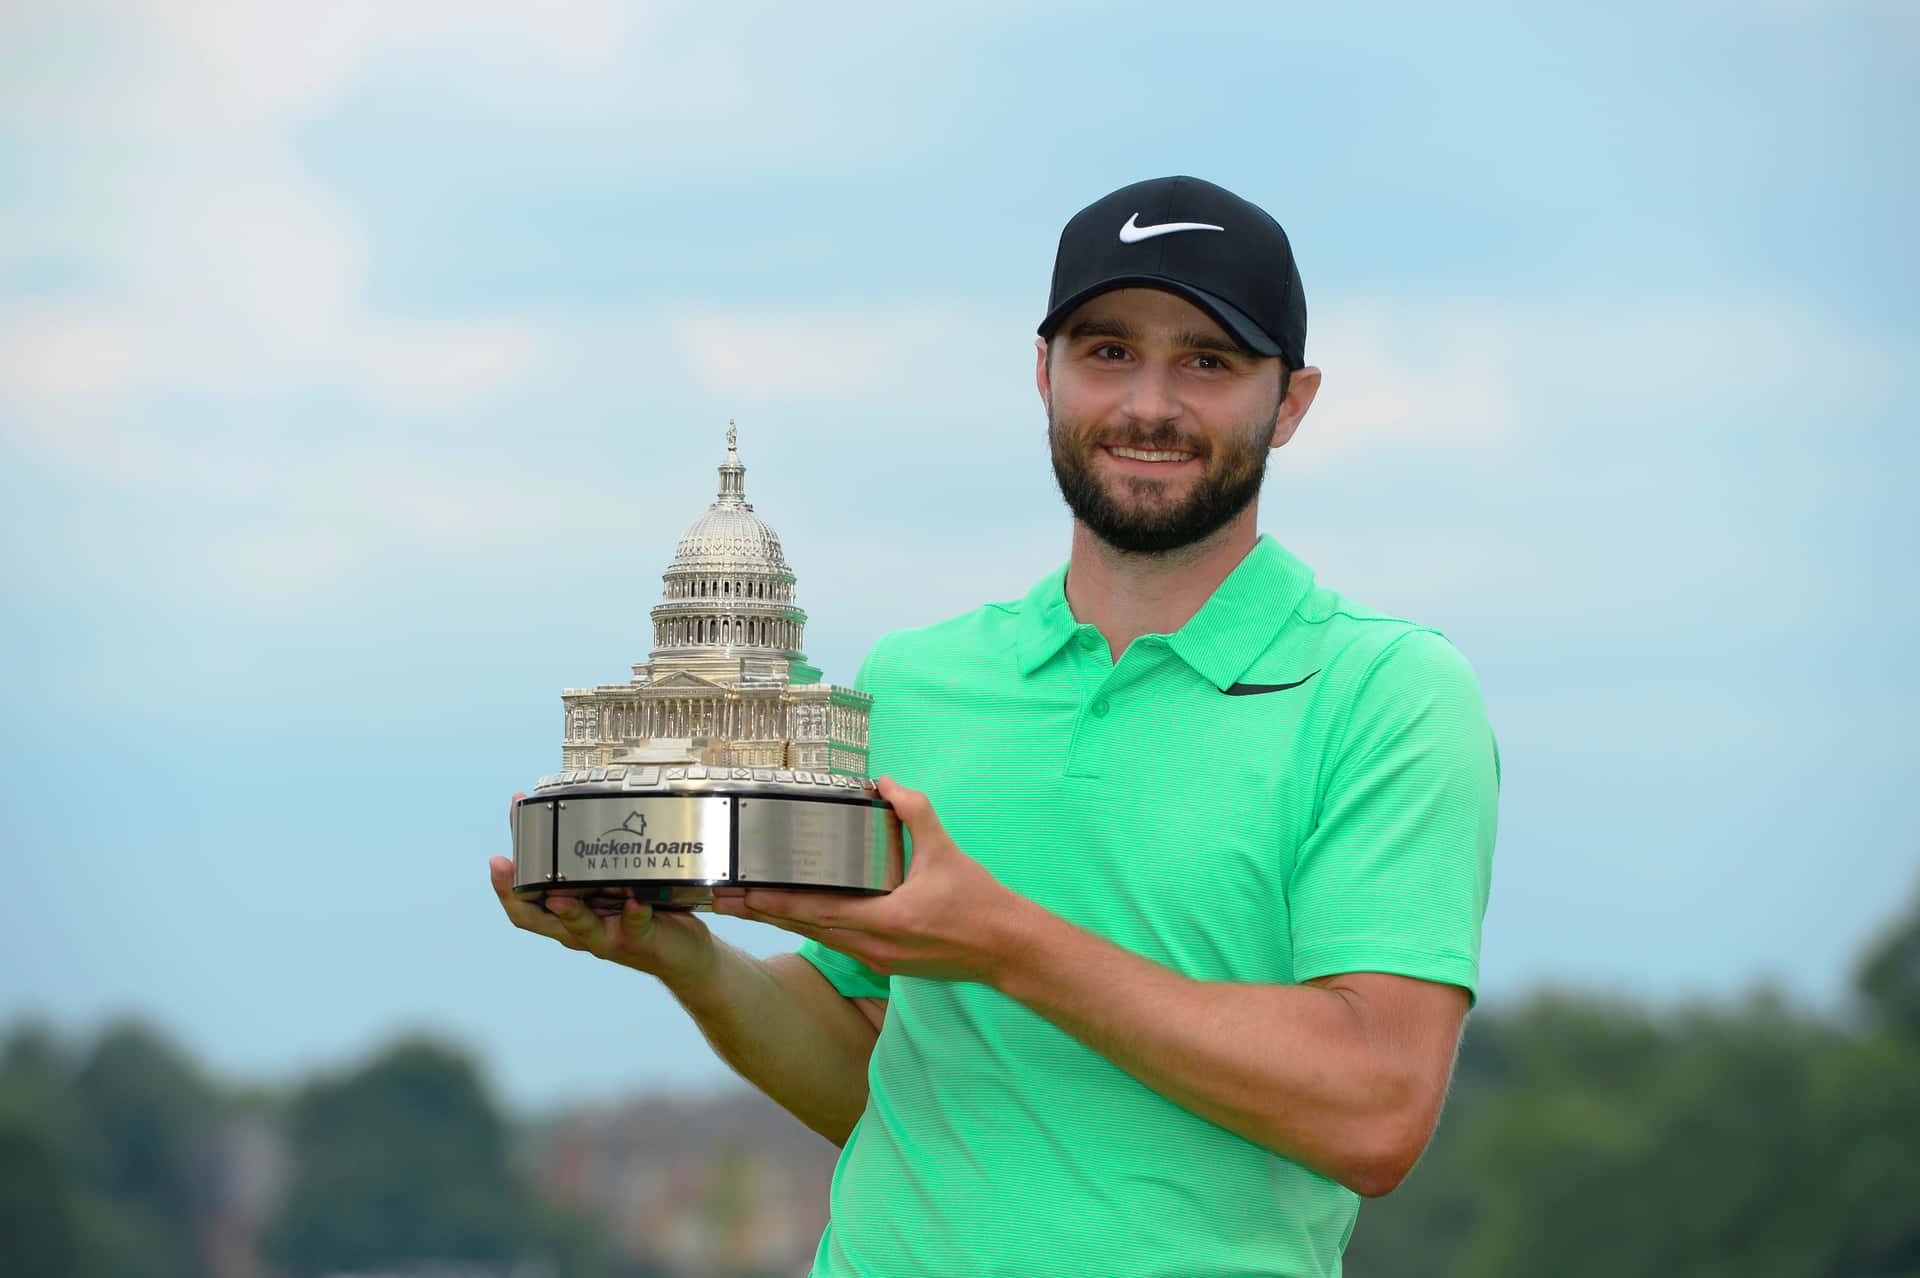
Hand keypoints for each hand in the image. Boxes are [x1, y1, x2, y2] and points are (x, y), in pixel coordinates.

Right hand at [490, 792, 716, 988]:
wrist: (682, 953)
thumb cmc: (643, 914)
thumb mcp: (612, 886)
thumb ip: (592, 865)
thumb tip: (575, 819)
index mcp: (567, 913)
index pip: (524, 901)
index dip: (504, 882)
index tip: (495, 855)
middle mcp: (579, 929)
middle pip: (536, 917)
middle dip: (515, 891)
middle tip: (503, 865)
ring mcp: (607, 938)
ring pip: (579, 928)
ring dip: (569, 911)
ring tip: (559, 896)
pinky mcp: (638, 941)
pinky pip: (633, 927)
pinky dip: (632, 913)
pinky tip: (634, 901)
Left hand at [712, 777, 1036, 985]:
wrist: (1007, 949)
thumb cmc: (979, 903)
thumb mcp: (946, 850)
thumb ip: (914, 811)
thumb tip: (885, 781)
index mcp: (888, 919)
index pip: (818, 910)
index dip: (776, 902)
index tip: (743, 893)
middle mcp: (875, 946)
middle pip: (806, 929)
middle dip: (763, 914)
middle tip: (724, 901)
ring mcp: (878, 958)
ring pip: (819, 938)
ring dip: (782, 922)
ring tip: (747, 907)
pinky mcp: (884, 963)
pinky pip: (837, 942)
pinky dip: (811, 927)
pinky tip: (795, 917)